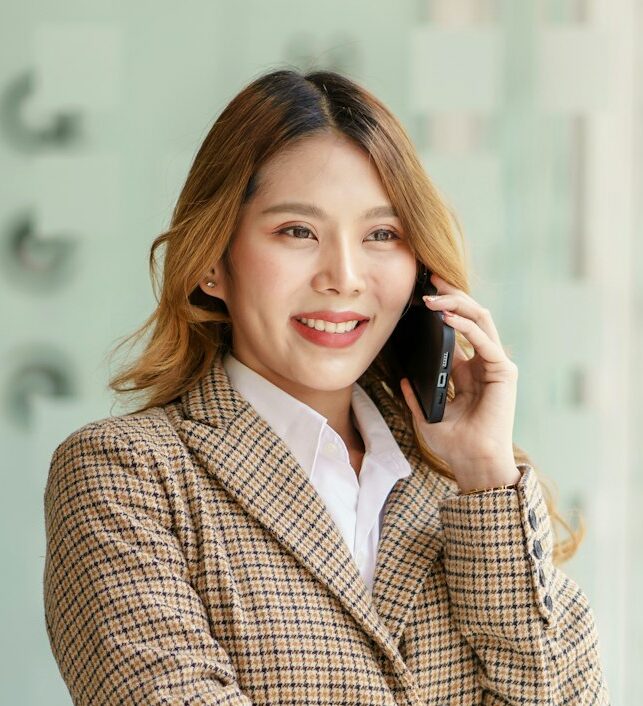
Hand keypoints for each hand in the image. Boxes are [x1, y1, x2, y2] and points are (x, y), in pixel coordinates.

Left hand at [399, 273, 520, 491]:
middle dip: (451, 296)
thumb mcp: (427, 414)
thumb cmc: (454, 443)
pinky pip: (484, 341)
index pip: (457, 329)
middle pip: (471, 317)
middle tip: (429, 280)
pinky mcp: (503, 372)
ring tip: (433, 296)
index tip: (419, 295)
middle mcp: (483, 363)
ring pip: (481, 320)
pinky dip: (465, 327)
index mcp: (468, 370)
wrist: (472, 463)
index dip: (441, 310)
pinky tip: (446, 319)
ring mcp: (495, 365)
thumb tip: (403, 378)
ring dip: (457, 304)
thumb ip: (417, 395)